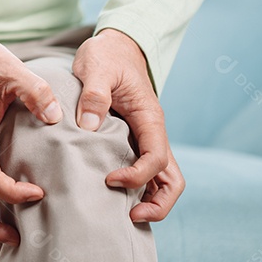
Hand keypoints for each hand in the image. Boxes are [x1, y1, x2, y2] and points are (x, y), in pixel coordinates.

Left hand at [72, 28, 184, 221]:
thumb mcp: (96, 68)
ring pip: (161, 179)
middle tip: (130, 216)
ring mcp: (145, 138)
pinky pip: (143, 170)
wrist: (114, 45)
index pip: (156, 159)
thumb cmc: (106, 55)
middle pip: (171, 179)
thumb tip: (89, 126)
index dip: (137, 176)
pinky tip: (112, 197)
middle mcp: (153, 132)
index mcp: (149, 118)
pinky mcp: (133, 140)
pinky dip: (136, 188)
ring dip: (149, 200)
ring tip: (122, 216)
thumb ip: (94, 94)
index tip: (110, 180)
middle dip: (158, 204)